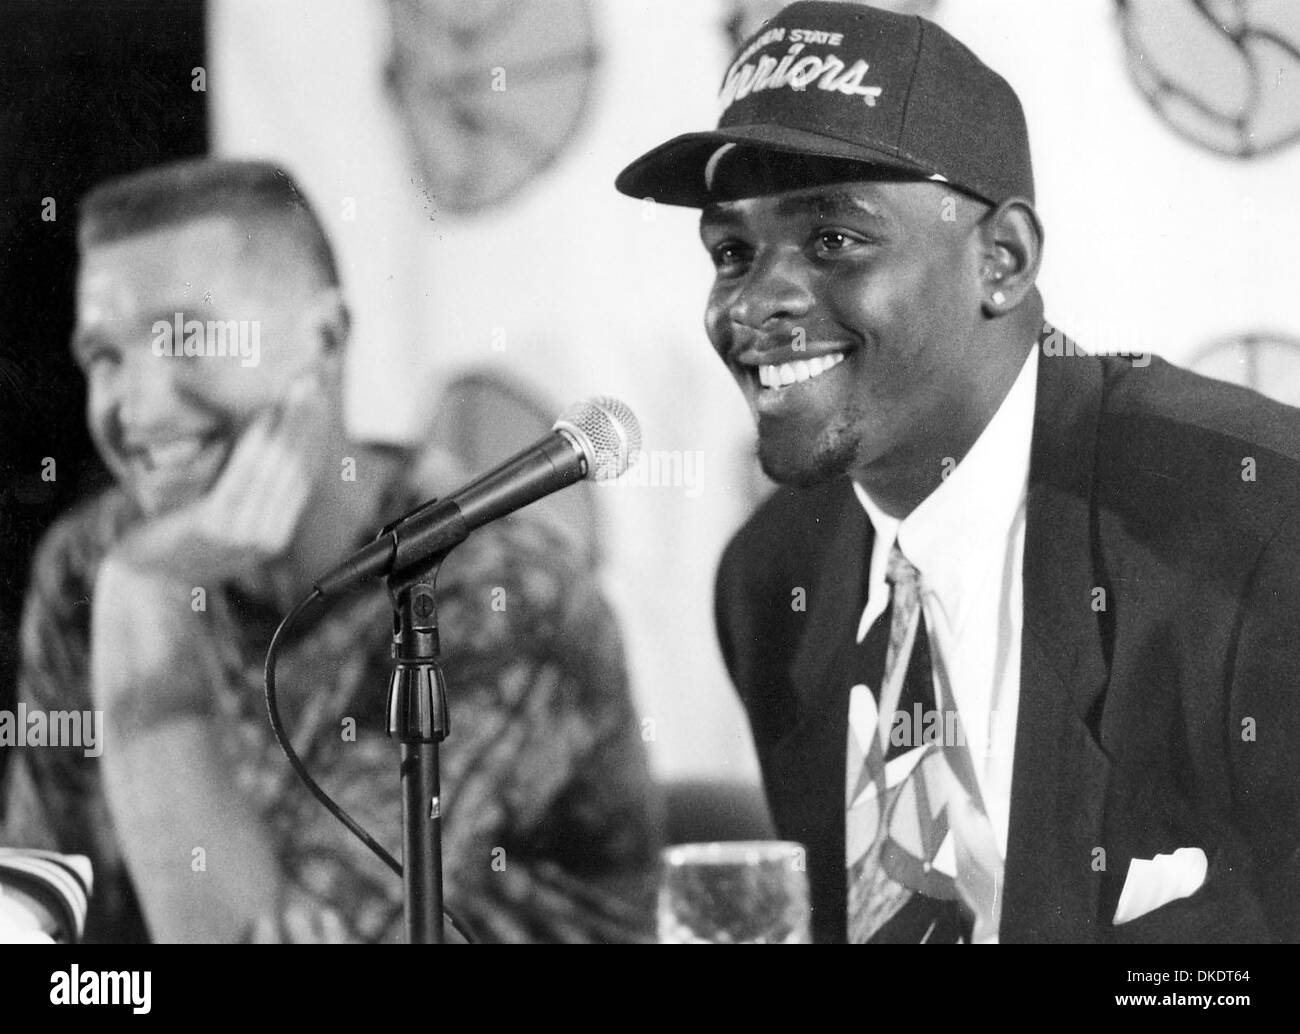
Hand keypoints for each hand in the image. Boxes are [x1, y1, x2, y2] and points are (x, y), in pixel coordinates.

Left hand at [109, 374, 331, 588]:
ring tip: (295, 392)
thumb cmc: (179, 538)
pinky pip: (241, 477)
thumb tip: (267, 435)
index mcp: (277, 534)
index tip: (321, 402)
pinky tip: (263, 417)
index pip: (305, 478)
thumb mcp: (225, 515)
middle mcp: (268, 537)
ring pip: (275, 470)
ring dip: (288, 426)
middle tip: (313, 384)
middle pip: (296, 469)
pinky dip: (255, 444)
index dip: (315, 438)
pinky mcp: (215, 526)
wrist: (145, 576)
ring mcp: (243, 534)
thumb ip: (248, 489)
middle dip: (307, 423)